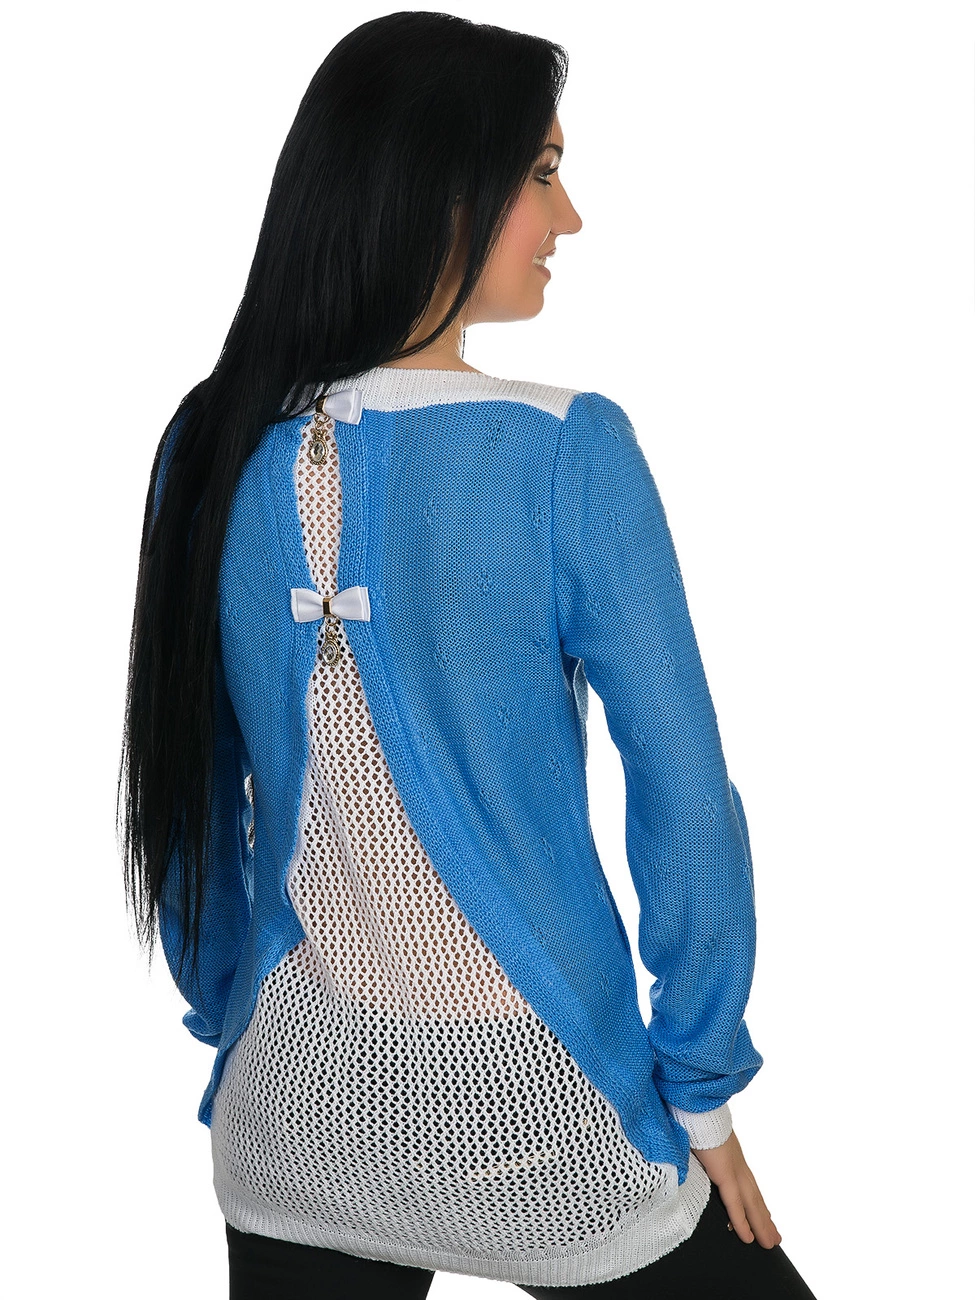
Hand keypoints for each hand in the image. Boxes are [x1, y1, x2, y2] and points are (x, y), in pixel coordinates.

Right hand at [690, 1128, 782, 1248]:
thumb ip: (705, 1154)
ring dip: (760, 1224)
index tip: (765, 1216)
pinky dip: (741, 1221)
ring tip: (769, 1242)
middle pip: (755, 1198)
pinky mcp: (725, 1173)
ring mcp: (733, 1169)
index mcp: (732, 1156)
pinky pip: (735, 1204)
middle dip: (765, 1219)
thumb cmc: (695, 1119)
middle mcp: (737, 1164)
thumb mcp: (702, 1140)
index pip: (748, 1185)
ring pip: (751, 1204)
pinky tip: (747, 1237)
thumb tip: (699, 1160)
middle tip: (774, 1237)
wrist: (696, 1107)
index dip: (757, 1203)